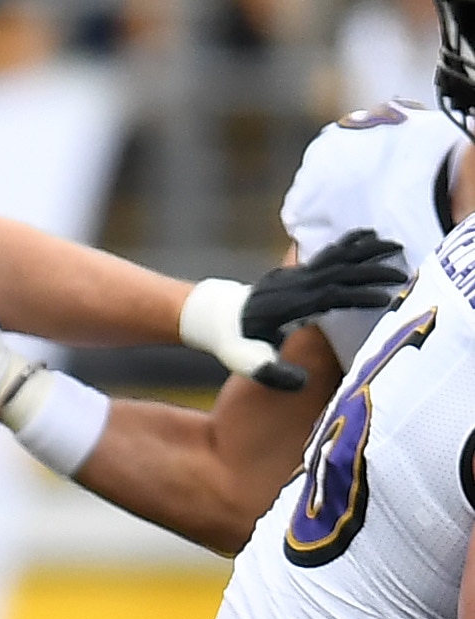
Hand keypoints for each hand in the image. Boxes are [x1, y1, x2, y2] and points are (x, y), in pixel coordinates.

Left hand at [178, 232, 404, 393]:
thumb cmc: (233, 343)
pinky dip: (349, 242)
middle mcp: (293, 286)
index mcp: (287, 308)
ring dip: (366, 250)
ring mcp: (294, 275)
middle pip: (339, 272)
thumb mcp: (247, 363)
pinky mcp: (297, 272)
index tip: (386, 300)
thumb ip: (272, 374)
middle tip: (404, 273)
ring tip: (397, 245)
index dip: (357, 297)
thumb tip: (301, 384)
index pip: (329, 297)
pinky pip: (327, 253)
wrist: (213, 317)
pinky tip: (369, 234)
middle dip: (372, 271)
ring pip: (335, 257)